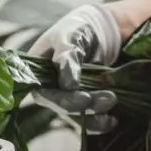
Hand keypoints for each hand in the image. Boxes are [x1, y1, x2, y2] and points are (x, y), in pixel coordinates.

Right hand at [27, 4, 121, 133]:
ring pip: (77, 115)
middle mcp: (48, 89)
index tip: (85, 98)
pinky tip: (112, 121)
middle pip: (62, 108)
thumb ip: (67, 56)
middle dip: (85, 106)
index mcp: (36, 74)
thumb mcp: (70, 36)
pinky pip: (88, 119)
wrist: (97, 30)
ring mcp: (65, 98)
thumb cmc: (77, 28)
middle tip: (109, 98)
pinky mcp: (81, 103)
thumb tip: (68, 85)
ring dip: (95, 114)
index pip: (45, 94)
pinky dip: (100, 122)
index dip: (63, 101)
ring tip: (113, 100)